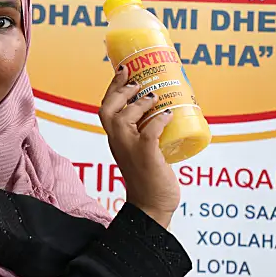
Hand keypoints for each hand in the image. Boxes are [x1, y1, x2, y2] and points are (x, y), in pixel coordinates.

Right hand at [98, 66, 181, 227]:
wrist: (151, 206)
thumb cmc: (150, 179)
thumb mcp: (145, 150)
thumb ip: (149, 133)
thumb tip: (169, 112)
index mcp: (116, 139)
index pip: (106, 108)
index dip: (113, 87)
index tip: (124, 70)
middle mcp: (117, 142)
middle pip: (108, 110)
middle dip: (120, 90)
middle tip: (137, 81)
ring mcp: (129, 149)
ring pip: (123, 118)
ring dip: (140, 104)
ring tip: (154, 96)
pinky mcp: (145, 156)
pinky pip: (148, 132)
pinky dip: (158, 120)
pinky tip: (168, 114)